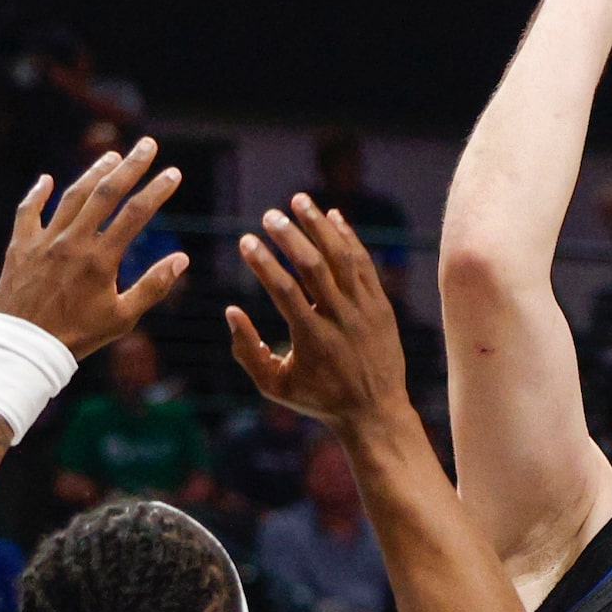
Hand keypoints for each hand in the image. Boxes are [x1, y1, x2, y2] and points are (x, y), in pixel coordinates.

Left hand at [0, 139, 186, 359]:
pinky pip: (28, 212)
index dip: (156, 191)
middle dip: (130, 166)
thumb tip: (181, 259)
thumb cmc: (76, 336)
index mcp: (100, 259)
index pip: (135, 215)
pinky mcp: (20, 246)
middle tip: (147, 145)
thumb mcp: (122, 318)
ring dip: (92, 173)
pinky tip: (46, 179)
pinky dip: (37, 193)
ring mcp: (44, 241)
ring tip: (111, 156)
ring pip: (71, 196)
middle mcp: (72, 242)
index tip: (173, 173)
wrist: (23, 348)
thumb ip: (153, 286)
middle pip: (105, 193)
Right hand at [226, 194, 410, 432]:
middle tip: (269, 214)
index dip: (263, 264)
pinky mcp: (381, 305)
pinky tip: (332, 217)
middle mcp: (341, 320)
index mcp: (313, 340)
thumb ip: (247, 351)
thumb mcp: (276, 385)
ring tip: (299, 200)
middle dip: (291, 236)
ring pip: (343, 258)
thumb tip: (230, 311)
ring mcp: (365, 310)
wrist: (375, 412)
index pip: (284, 291)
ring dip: (320, 226)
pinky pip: (364, 264)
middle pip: (315, 267)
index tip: (245, 241)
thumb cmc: (319, 399)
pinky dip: (348, 238)